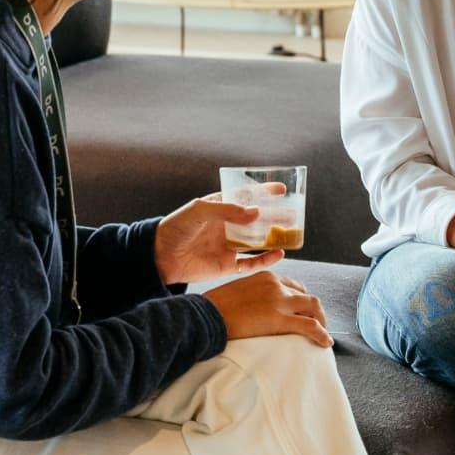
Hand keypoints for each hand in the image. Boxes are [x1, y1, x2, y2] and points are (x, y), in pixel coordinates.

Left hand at [154, 193, 284, 285]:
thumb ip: (228, 210)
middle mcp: (227, 226)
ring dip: (275, 237)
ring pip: (258, 241)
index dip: (264, 193)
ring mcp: (228, 246)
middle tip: (294, 214)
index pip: (246, 197)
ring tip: (292, 233)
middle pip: (257, 220)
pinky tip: (280, 253)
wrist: (160, 256)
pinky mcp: (227, 265)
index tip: (282, 189)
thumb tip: (256, 213)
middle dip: (276, 216)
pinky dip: (266, 259)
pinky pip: (251, 262)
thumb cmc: (176, 228)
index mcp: (220, 208)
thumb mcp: (200, 210)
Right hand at [205, 270, 332, 349]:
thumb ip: (252, 295)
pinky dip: (321, 334)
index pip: (294, 285)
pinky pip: (310, 326)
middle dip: (315, 311)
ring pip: (314, 307)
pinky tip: (325, 343)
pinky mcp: (279, 319)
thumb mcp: (237, 291)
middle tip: (317, 325)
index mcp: (266, 276)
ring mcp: (279, 301)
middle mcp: (276, 285)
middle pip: (306, 296)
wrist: (207, 315)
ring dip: (322, 321)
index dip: (302, 300)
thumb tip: (255, 310)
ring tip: (323, 335)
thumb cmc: (214, 308)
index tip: (302, 312)